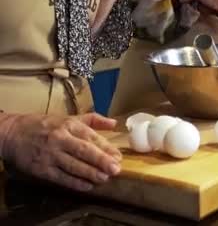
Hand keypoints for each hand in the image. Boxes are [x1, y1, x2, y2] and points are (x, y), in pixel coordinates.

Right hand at [2, 113, 121, 191]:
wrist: (13, 133)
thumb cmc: (46, 125)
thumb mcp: (69, 118)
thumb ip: (93, 120)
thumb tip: (115, 123)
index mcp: (69, 125)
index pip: (91, 137)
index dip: (106, 148)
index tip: (118, 157)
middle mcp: (60, 139)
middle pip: (84, 151)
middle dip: (101, 161)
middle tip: (115, 169)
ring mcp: (50, 154)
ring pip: (74, 166)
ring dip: (91, 173)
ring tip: (104, 178)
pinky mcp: (42, 168)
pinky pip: (61, 177)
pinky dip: (75, 183)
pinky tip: (87, 186)